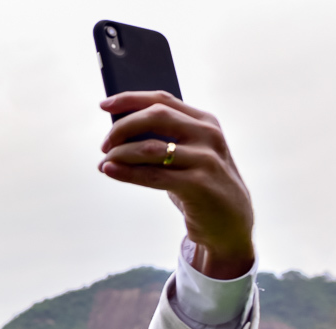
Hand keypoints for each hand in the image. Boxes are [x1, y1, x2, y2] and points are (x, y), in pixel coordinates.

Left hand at [99, 91, 254, 279]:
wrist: (230, 223)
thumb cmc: (200, 185)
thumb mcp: (189, 155)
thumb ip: (164, 139)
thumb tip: (118, 132)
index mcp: (205, 121)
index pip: (162, 100)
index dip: (130, 99)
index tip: (104, 105)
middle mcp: (208, 135)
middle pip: (155, 116)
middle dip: (122, 128)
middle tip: (104, 145)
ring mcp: (205, 159)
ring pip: (151, 147)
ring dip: (120, 154)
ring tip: (104, 163)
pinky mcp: (198, 185)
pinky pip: (153, 175)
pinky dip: (126, 172)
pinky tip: (110, 171)